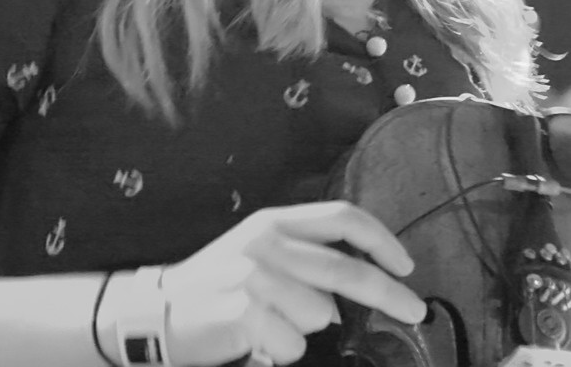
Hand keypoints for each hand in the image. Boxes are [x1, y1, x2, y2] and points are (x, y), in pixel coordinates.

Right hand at [156, 201, 427, 366]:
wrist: (155, 314)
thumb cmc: (215, 285)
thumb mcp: (257, 252)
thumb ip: (304, 257)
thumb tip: (355, 290)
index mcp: (273, 221)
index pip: (341, 217)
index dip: (381, 239)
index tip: (406, 265)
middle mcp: (265, 242)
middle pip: (346, 268)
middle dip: (390, 293)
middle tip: (416, 311)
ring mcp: (255, 278)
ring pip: (321, 314)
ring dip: (304, 330)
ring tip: (268, 324)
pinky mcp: (246, 314)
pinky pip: (294, 344)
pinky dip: (281, 352)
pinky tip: (254, 341)